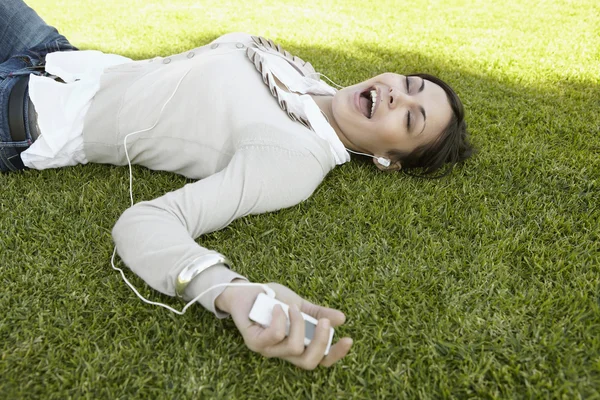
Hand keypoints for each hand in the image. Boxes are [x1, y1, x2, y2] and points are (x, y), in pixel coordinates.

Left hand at [216, 280, 352, 369]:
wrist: (247, 291)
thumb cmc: (274, 300)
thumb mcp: (300, 304)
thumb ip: (318, 313)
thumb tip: (342, 319)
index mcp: (299, 345)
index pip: (321, 359)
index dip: (336, 354)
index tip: (348, 339)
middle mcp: (284, 352)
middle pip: (309, 362)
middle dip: (320, 341)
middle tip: (323, 321)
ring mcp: (269, 350)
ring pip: (294, 347)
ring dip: (298, 323)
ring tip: (292, 307)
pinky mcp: (254, 342)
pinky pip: (275, 336)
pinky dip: (280, 320)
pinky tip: (278, 308)